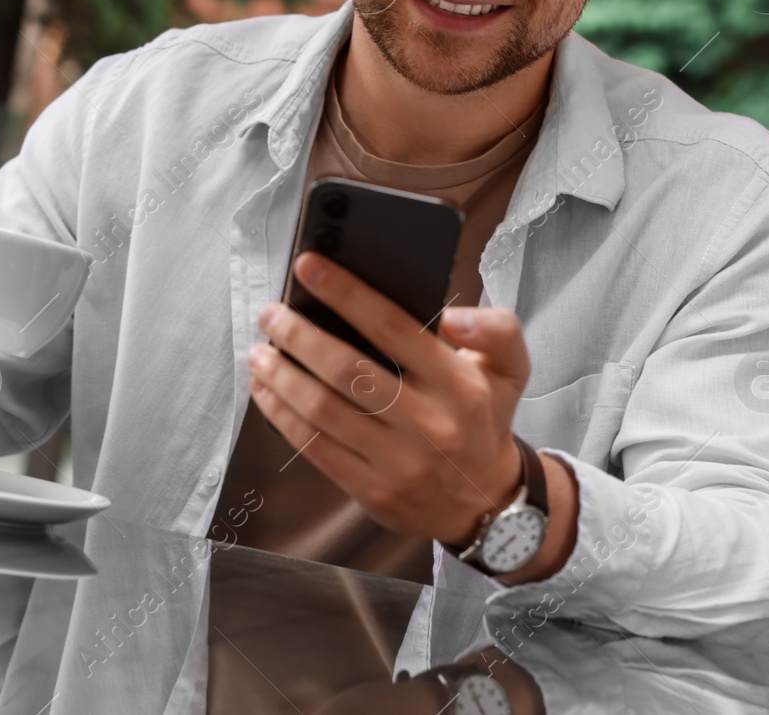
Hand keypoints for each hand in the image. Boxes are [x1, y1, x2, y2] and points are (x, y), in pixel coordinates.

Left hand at [247, 250, 529, 547]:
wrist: (485, 502)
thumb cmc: (482, 419)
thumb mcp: (509, 368)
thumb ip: (496, 329)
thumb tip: (454, 314)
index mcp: (458, 383)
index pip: (393, 327)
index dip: (346, 293)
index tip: (308, 266)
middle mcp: (428, 422)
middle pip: (346, 370)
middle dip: (297, 336)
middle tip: (270, 314)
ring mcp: (397, 460)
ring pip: (322, 410)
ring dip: (280, 376)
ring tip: (258, 350)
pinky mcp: (372, 490)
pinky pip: (315, 447)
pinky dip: (281, 415)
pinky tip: (264, 390)